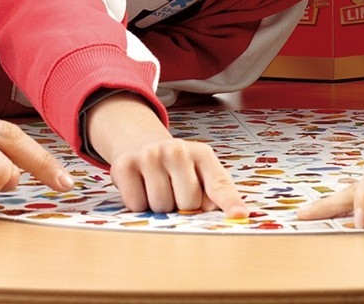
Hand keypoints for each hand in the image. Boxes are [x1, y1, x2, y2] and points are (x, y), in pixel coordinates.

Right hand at [87, 93, 246, 217]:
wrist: (142, 147)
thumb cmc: (178, 170)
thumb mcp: (201, 174)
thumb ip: (215, 195)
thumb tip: (233, 216)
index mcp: (201, 154)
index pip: (218, 183)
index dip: (229, 202)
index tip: (239, 216)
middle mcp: (176, 150)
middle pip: (187, 203)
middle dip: (181, 207)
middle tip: (174, 193)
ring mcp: (149, 155)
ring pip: (160, 206)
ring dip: (159, 208)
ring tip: (158, 190)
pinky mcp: (124, 165)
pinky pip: (136, 204)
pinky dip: (138, 205)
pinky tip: (141, 188)